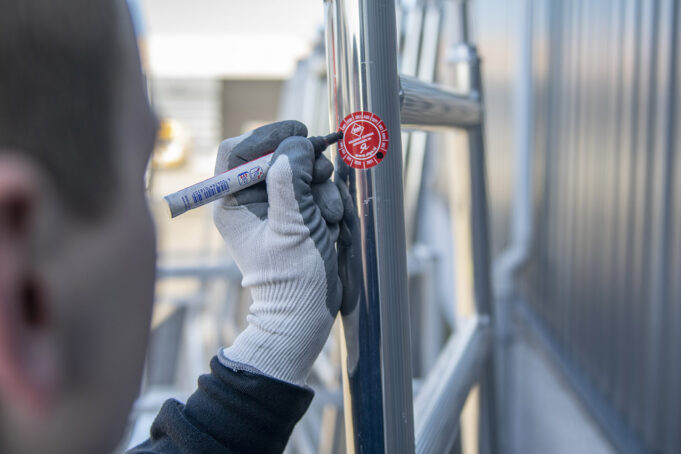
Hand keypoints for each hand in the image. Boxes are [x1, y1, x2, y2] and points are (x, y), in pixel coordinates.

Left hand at [213, 120, 343, 385]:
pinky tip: (332, 223)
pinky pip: (318, 190)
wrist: (306, 315)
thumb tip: (296, 144)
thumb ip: (290, 180)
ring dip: (323, 188)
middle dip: (305, 166)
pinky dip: (330, 201)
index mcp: (233, 202)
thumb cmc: (291, 278)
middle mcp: (252, 200)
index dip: (267, 136)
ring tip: (328, 216)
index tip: (298, 133)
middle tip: (322, 174)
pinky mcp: (300, 215)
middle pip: (277, 156)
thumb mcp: (290, 226)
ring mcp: (278, 208)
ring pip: (303, 173)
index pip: (238, 151)